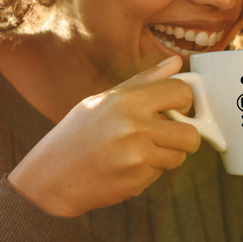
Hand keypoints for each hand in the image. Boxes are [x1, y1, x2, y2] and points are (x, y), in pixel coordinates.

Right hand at [7, 55, 200, 217]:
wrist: (52, 175)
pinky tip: (126, 166)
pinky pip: (161, 173)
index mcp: (126, 100)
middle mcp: (134, 126)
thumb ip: (144, 82)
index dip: (185, 102)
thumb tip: (176, 62)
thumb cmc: (77, 133)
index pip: (181, 93)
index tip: (178, 109)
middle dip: (185, 137)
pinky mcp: (137, 180)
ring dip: (166, 155)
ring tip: (140, 151)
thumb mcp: (104, 100)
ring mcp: (137, 155)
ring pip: (179, 156)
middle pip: (190, 134)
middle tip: (167, 136)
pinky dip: (149, 171)